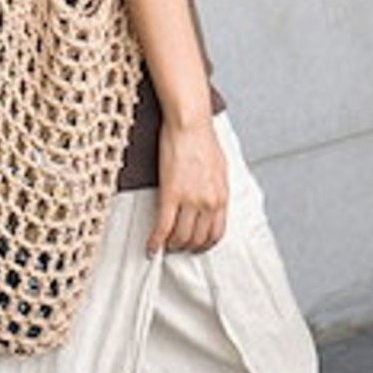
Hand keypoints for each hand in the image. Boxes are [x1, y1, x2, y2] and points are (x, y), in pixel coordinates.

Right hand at [147, 119, 228, 254]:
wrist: (190, 124)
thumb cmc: (203, 140)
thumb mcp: (219, 168)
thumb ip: (216, 189)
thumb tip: (211, 200)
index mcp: (222, 196)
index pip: (216, 233)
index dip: (204, 245)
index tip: (195, 246)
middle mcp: (209, 203)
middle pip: (198, 239)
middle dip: (186, 247)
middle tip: (176, 247)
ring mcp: (190, 200)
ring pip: (181, 237)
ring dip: (171, 245)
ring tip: (163, 245)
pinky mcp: (171, 195)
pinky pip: (163, 227)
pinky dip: (155, 241)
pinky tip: (150, 247)